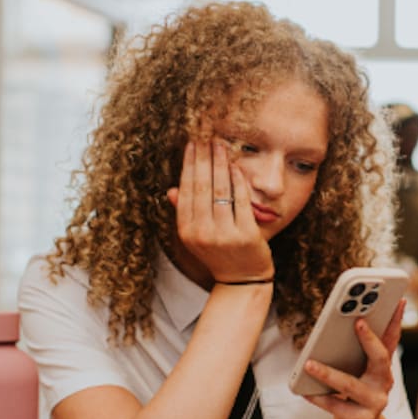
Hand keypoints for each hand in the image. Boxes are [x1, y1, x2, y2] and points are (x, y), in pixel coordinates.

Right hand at [166, 140, 273, 283]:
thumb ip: (185, 213)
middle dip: (203, 158)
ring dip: (220, 163)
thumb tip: (171, 190)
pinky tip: (236, 166)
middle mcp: (202, 233)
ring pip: (220, 190)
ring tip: (220, 145)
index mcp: (186, 231)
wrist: (241, 281)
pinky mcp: (246, 235)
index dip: (188, 165)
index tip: (191, 145)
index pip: (186, 190)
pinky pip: (241, 200)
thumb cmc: (219, 254)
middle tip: (206, 137)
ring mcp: (224, 235)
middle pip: (201, 187)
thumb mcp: (196, 236)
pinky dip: (238, 181)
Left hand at [302, 300, 405, 418]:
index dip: (396, 320)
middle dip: (369, 339)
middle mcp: (384, 382)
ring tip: (310, 364)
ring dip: (328, 373)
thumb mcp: (360, 370)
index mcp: (383, 366)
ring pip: (350, 385)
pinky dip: (320, 398)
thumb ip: (355, 350)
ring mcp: (375, 401)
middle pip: (380, 358)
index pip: (392, 338)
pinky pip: (337, 406)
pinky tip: (306, 392)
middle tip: (358, 322)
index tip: (395, 302)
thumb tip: (338, 325)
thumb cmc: (356, 392)